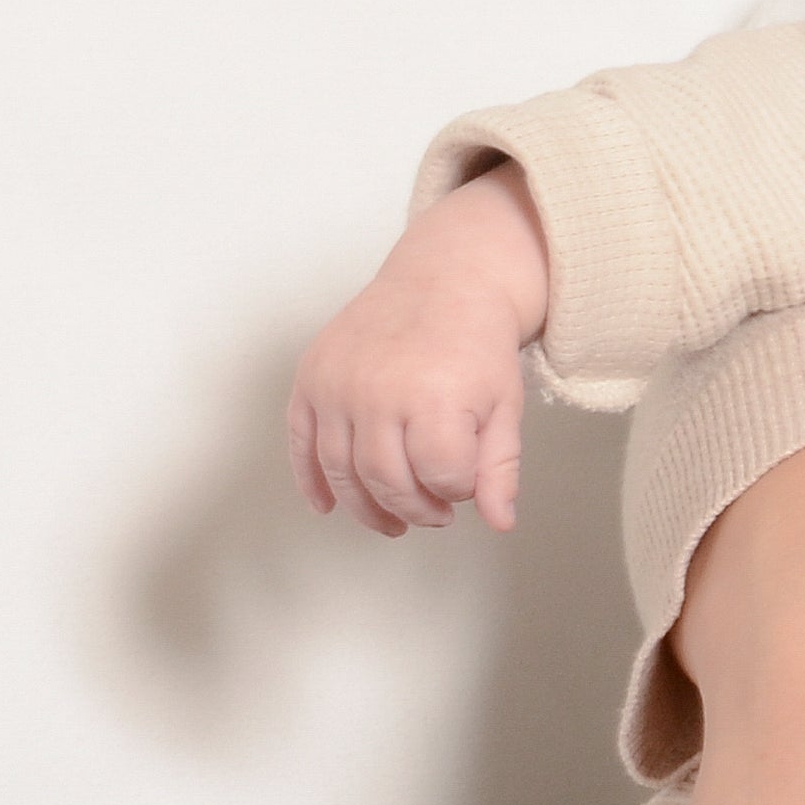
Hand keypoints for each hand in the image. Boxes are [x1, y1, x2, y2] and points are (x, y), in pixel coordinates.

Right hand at [287, 168, 552, 533]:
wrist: (444, 281)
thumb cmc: (477, 344)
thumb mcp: (505, 404)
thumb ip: (500, 467)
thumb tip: (499, 523)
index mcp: (435, 397)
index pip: (441, 477)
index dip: (456, 491)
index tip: (464, 485)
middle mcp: (378, 391)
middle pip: (387, 481)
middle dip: (414, 509)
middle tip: (433, 515)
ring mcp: (338, 384)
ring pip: (341, 471)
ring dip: (365, 508)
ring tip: (392, 521)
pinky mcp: (311, 377)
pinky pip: (300, 442)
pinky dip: (310, 481)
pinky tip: (328, 507)